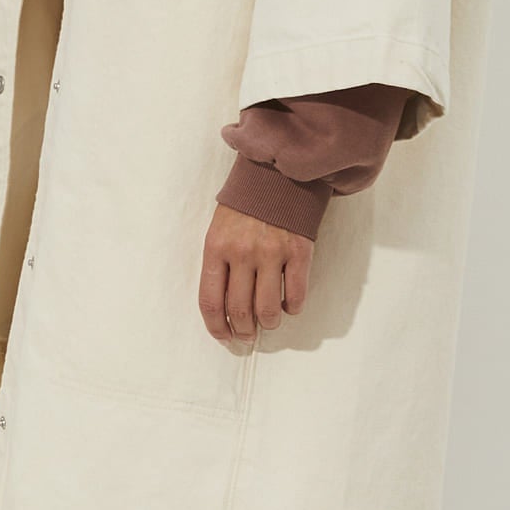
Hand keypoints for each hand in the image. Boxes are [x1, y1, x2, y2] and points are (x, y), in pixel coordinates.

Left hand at [199, 202, 313, 341]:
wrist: (278, 173)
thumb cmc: (246, 204)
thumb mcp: (219, 229)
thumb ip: (219, 264)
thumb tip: (224, 306)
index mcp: (216, 248)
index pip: (211, 302)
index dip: (216, 327)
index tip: (223, 336)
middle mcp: (242, 253)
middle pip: (239, 310)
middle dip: (243, 330)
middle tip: (247, 335)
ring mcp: (272, 252)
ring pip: (267, 309)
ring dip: (268, 324)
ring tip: (269, 323)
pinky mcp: (299, 251)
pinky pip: (295, 294)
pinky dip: (292, 308)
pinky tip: (289, 306)